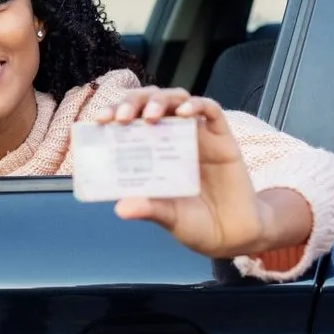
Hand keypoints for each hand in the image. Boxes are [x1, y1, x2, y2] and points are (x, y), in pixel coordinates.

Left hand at [96, 87, 265, 258]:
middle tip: (121, 117)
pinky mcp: (222, 137)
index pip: (128, 119)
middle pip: (149, 101)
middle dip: (132, 102)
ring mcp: (196, 134)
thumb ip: (149, 209)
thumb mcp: (168, 217)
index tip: (100, 120)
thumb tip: (120, 209)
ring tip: (149, 115)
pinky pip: (211, 110)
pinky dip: (196, 105)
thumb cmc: (194, 223)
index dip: (113, 112)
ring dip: (160, 100)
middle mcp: (171, 136)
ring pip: (176, 98)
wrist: (233, 235)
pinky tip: (184, 112)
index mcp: (150, 150)